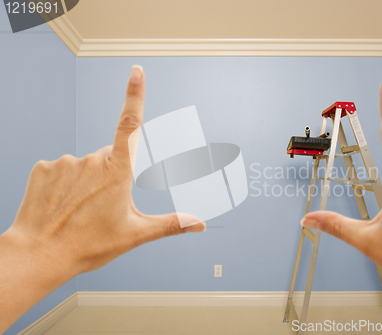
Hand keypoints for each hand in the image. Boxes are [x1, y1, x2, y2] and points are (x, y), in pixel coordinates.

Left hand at [0, 66, 204, 331]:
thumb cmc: (86, 245)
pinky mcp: (44, 168)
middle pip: (109, 157)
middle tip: (102, 206)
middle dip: (111, 174)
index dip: (135, 95)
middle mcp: (91, 161)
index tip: (136, 71)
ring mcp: (65, 162)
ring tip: (80, 210)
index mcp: (117, 172)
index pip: (130, 124)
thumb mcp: (135, 234)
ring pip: (85, 164)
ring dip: (87, 180)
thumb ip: (171, 224)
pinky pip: (61, 169)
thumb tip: (199, 225)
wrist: (39, 255)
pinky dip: (64, 183)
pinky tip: (62, 204)